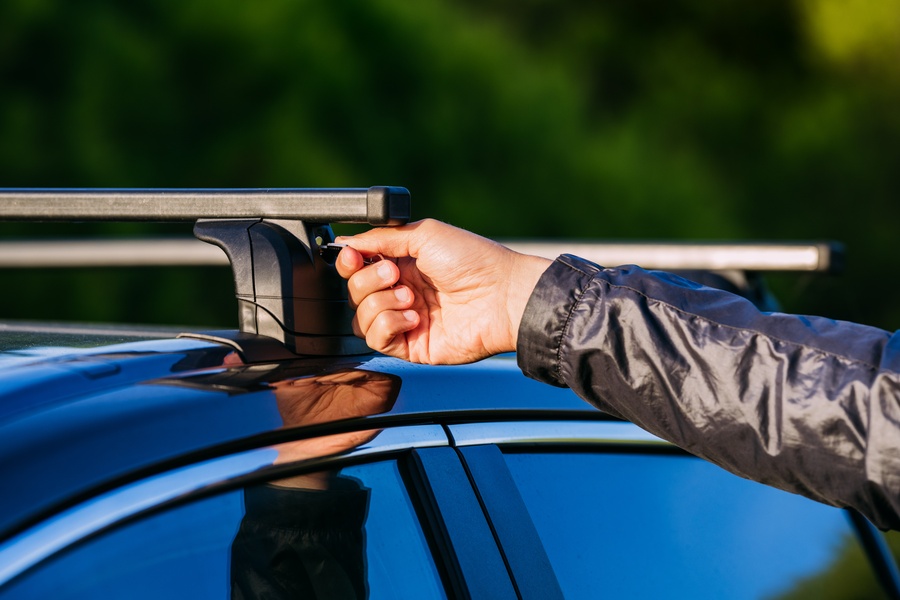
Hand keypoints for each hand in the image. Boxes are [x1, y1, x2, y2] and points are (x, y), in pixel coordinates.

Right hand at [335, 219, 550, 363]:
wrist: (502, 295)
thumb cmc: (474, 261)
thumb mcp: (424, 234)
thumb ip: (382, 238)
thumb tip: (346, 242)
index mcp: (404, 265)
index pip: (358, 268)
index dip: (349, 263)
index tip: (352, 256)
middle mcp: (402, 293)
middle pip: (355, 293)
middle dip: (368, 280)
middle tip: (396, 274)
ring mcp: (406, 321)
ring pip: (360, 318)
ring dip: (380, 303)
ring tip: (411, 297)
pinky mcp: (412, 346)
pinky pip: (377, 340)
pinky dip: (389, 325)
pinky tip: (414, 317)